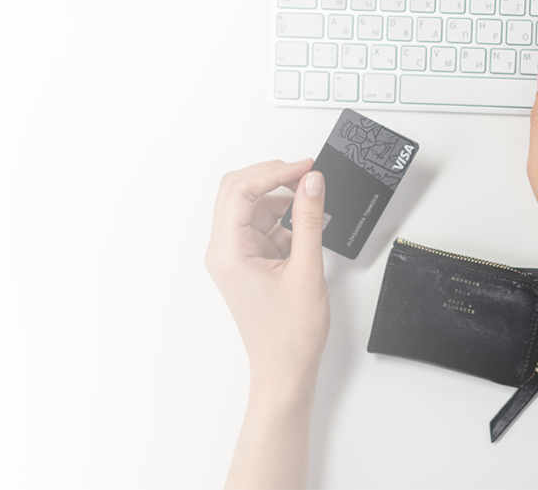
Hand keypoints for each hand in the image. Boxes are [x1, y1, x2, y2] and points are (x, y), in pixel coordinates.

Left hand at [205, 159, 328, 387]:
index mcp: (227, 252)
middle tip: (307, 175)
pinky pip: (264, 226)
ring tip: (313, 205)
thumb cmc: (289, 335)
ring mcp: (236, 255)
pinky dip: (286, 221)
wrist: (286, 370)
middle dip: (273, 179)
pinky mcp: (250, 261)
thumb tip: (312, 182)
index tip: (304, 168)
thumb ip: (309, 219)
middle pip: (240, 192)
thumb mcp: (306, 269)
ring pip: (254, 208)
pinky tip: (307, 228)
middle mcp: (224, 250)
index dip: (273, 172)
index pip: (239, 191)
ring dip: (282, 201)